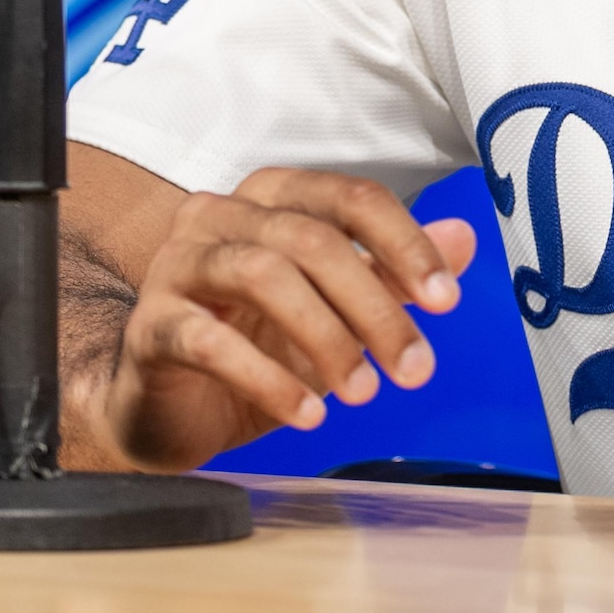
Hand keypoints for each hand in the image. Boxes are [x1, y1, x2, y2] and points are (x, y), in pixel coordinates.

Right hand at [95, 168, 480, 472]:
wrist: (169, 407)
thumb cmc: (254, 346)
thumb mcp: (337, 312)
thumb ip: (392, 272)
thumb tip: (463, 238)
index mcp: (271, 197)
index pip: (350, 198)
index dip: (405, 244)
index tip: (446, 301)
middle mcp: (219, 216)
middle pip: (312, 239)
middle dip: (374, 306)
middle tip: (414, 370)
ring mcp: (176, 266)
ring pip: (262, 276)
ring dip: (326, 338)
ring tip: (363, 394)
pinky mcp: (150, 326)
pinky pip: (209, 341)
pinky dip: (268, 380)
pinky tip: (307, 415)